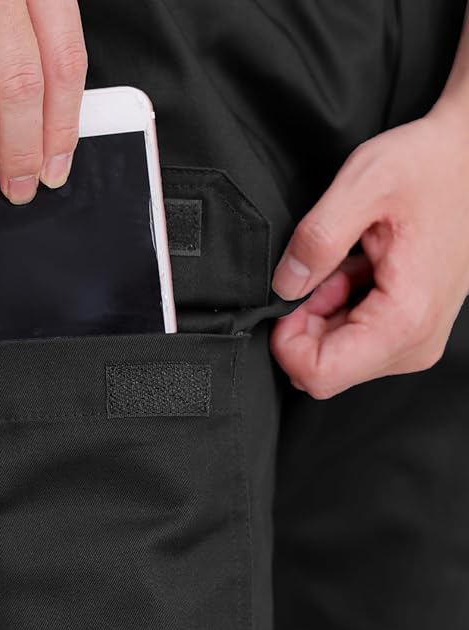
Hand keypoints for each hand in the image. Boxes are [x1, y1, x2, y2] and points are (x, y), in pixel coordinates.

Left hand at [269, 106, 468, 398]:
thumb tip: (285, 285)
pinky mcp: (411, 328)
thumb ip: (317, 240)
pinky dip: (341, 306)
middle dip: (306, 322)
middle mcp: (414, 342)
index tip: (289, 300)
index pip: (320, 375)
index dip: (287, 342)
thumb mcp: (364, 185)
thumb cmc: (431, 167)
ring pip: (336, 354)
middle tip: (322, 271)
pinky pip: (354, 338)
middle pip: (325, 367)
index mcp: (403, 319)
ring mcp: (414, 338)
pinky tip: (356, 269)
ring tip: (344, 264)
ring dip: (323, 310)